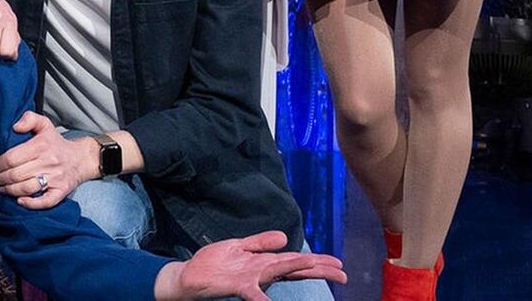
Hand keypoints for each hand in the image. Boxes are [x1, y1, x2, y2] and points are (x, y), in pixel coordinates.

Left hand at [0, 113, 93, 209]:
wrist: (81, 158)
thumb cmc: (56, 143)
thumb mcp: (44, 124)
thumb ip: (29, 119)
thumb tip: (15, 127)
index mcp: (41, 146)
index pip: (12, 158)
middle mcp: (48, 162)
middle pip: (16, 174)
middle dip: (1, 178)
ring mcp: (55, 178)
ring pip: (27, 188)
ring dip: (10, 191)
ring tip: (3, 188)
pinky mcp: (61, 191)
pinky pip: (45, 202)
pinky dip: (31, 204)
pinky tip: (20, 201)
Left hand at [154, 231, 345, 300]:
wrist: (189, 276)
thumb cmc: (215, 265)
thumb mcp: (239, 247)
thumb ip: (261, 242)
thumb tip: (285, 237)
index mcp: (264, 263)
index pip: (294, 261)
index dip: (317, 262)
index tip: (339, 264)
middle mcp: (261, 272)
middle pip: (293, 268)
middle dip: (317, 269)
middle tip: (342, 273)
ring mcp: (250, 279)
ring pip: (277, 271)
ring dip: (294, 268)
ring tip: (313, 265)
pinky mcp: (235, 285)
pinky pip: (251, 292)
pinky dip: (261, 299)